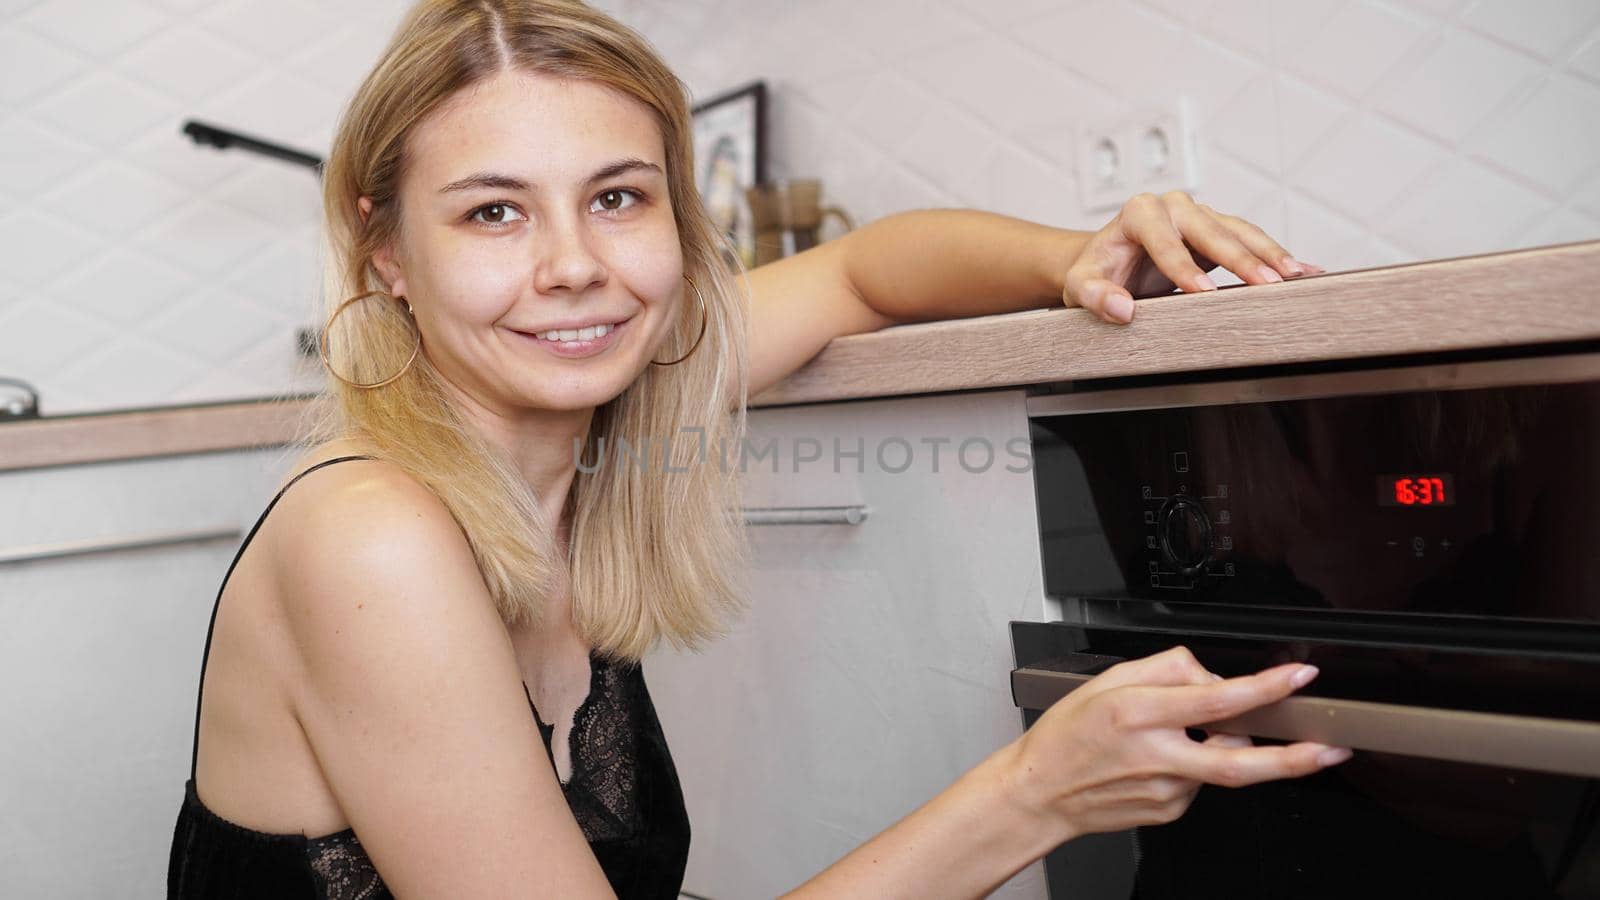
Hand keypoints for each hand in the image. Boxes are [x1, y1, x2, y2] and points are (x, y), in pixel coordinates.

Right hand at [1005, 645, 1351, 841]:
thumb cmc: (1067, 735)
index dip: (1264, 688)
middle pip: (1241, 762)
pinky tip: (1159, 758)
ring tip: (1183, 733)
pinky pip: (1198, 780)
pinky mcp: (1170, 811)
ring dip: (1220, 744)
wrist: (1040, 792)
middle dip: (1295, 757)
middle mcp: (1156, 756)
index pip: (1215, 700)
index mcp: (1139, 714)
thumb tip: (1213, 677)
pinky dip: (1193, 761)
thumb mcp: (1106, 680)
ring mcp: (1167, 791)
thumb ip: (1166, 668)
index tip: (1296, 676)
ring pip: (1217, 762)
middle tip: (1333, 747)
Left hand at [1063, 191, 1325, 324]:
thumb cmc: (1094, 272)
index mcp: (1139, 213)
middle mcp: (1173, 206)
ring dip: (1269, 254)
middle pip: (1212, 231)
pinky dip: (1274, 256)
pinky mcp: (1217, 230)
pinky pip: (1250, 240)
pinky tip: (1302, 270)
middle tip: (1268, 284)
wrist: (1104, 263)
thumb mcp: (1082, 286)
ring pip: (1239, 231)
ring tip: (1295, 276)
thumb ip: (1095, 296)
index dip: (1182, 267)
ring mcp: (1199, 216)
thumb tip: (1121, 309)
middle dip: (1241, 258)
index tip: (1201, 292)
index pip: (1165, 241)